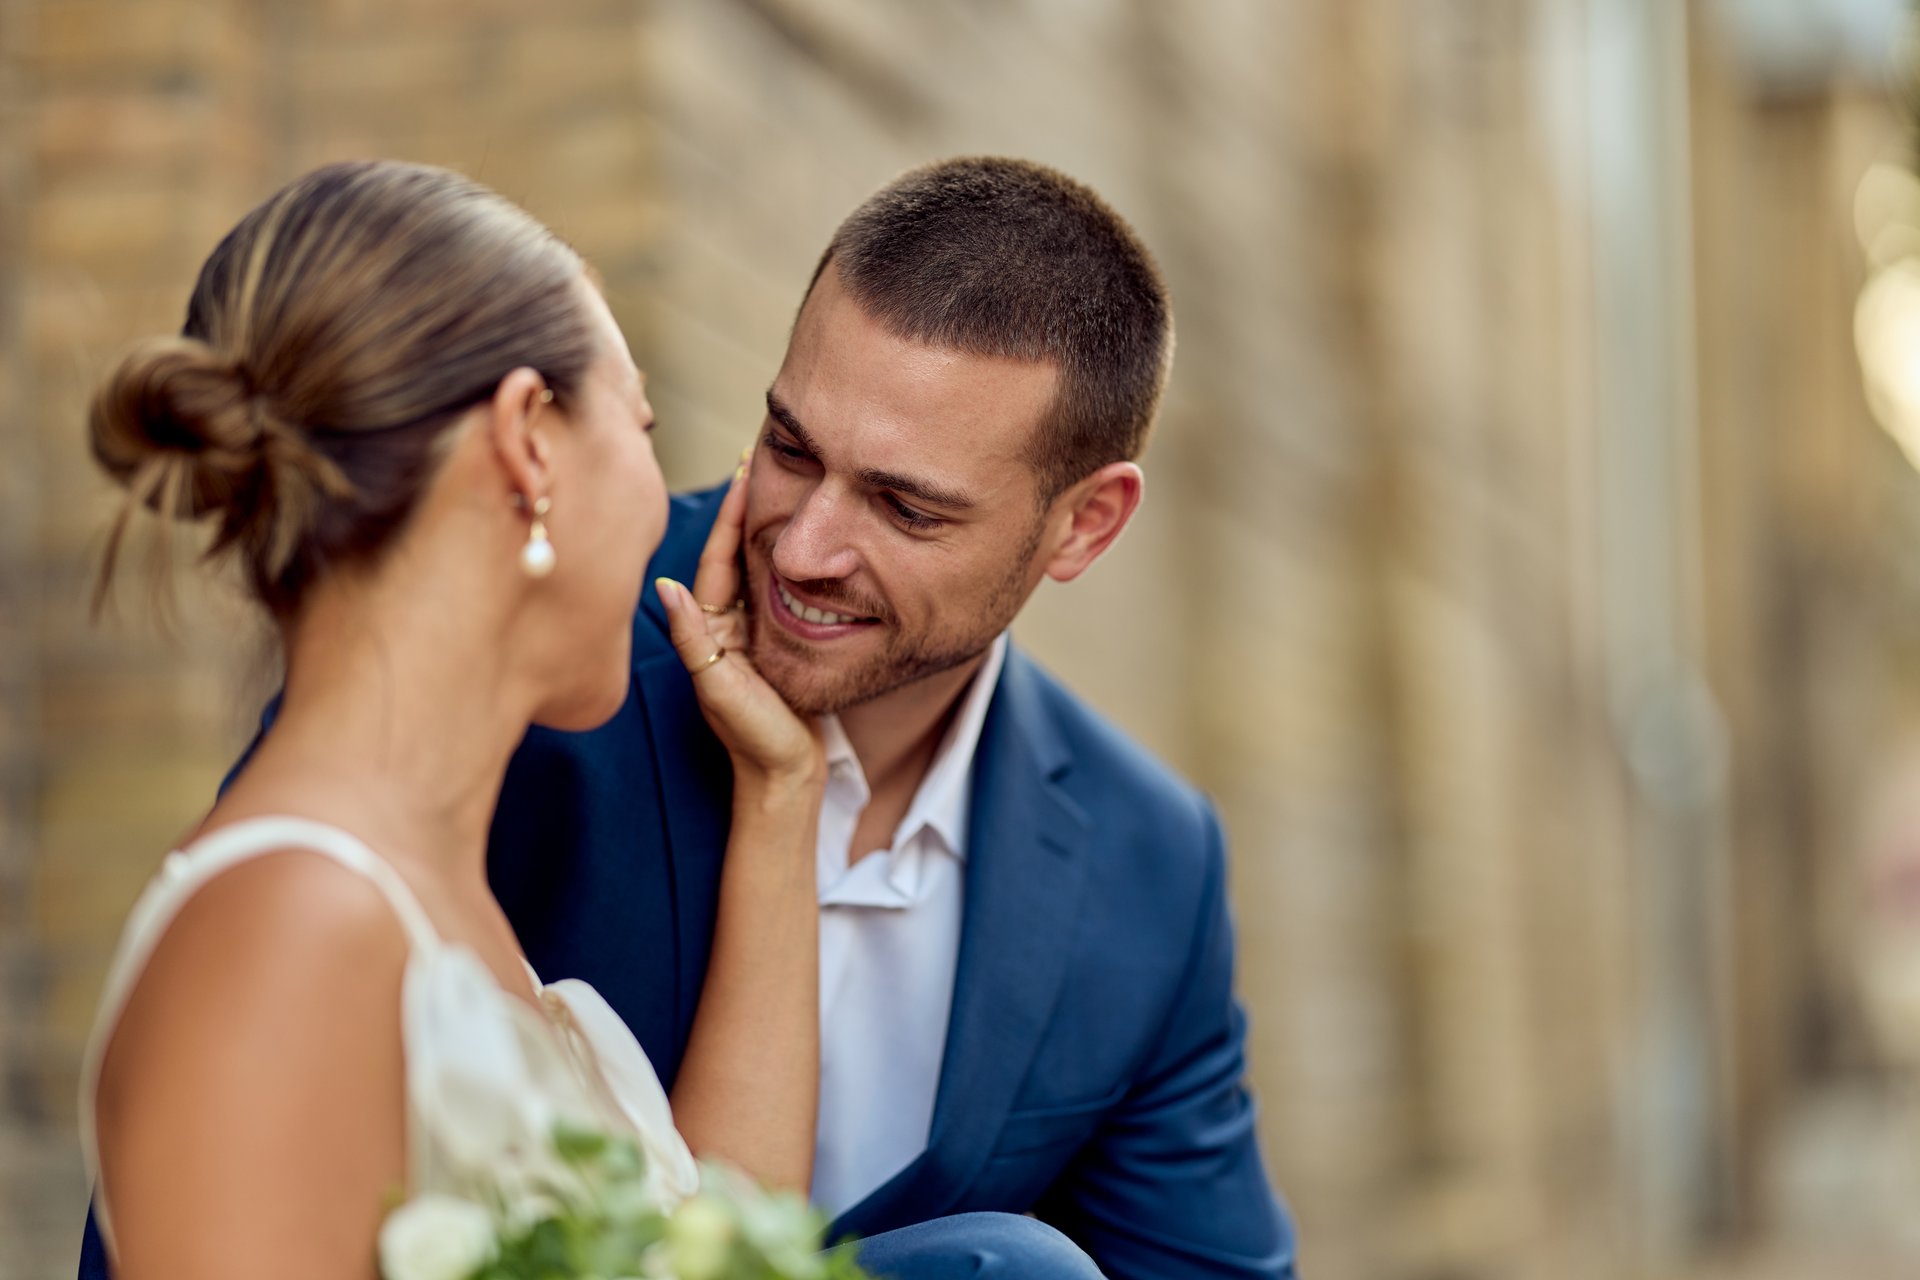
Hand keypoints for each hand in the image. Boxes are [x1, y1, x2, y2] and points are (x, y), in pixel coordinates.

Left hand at [656, 459, 822, 785]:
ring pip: (759, 569)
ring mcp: (753, 634)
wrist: (787, 779)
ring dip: (768, 529)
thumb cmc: (754, 740)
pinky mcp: (780, 645)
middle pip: (737, 555)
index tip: (745, 472)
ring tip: (782, 486)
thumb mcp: (721, 689)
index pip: (718, 561)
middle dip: (747, 510)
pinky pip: (782, 593)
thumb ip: (695, 641)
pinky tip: (802, 539)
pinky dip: (788, 561)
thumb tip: (666, 587)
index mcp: (709, 631)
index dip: (730, 516)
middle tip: (762, 461)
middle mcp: (727, 626)